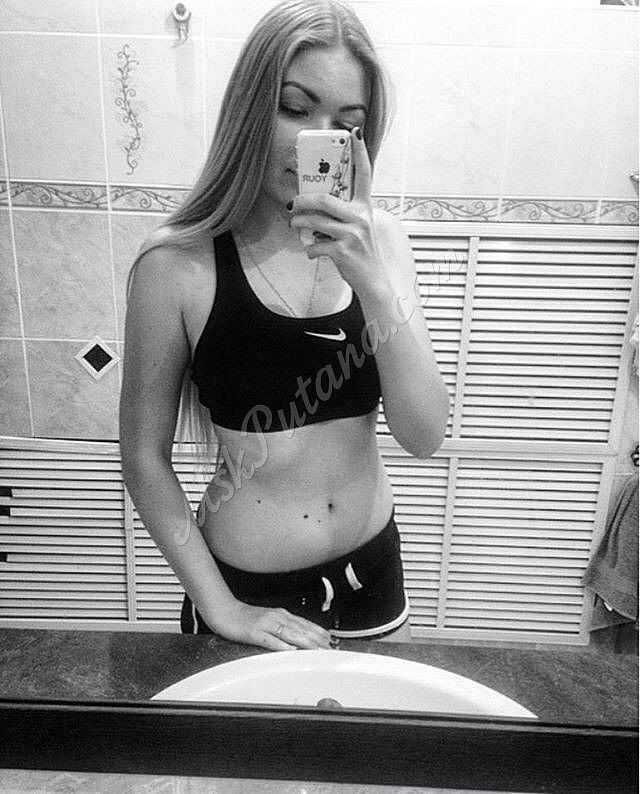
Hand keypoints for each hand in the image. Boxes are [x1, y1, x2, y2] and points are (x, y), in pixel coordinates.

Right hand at [215, 600, 332, 650]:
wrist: (224, 611)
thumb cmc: (245, 618)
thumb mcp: (268, 621)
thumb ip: (282, 629)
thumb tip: (298, 640)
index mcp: (280, 615)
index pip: (304, 624)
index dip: (318, 632)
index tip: (330, 641)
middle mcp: (276, 617)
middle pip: (300, 628)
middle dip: (317, 639)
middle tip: (329, 648)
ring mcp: (265, 624)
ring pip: (289, 633)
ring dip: (305, 642)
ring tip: (317, 650)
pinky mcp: (254, 632)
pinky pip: (269, 639)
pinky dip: (281, 644)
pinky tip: (290, 650)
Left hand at [288, 126, 389, 297]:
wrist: (373, 281)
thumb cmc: (361, 253)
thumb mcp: (359, 228)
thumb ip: (343, 214)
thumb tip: (314, 206)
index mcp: (365, 207)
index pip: (364, 175)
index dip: (360, 153)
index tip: (354, 133)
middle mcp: (360, 217)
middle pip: (324, 199)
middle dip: (302, 200)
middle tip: (292, 204)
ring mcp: (352, 234)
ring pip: (315, 221)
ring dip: (299, 224)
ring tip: (295, 225)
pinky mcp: (343, 251)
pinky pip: (315, 245)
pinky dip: (309, 250)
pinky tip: (312, 252)